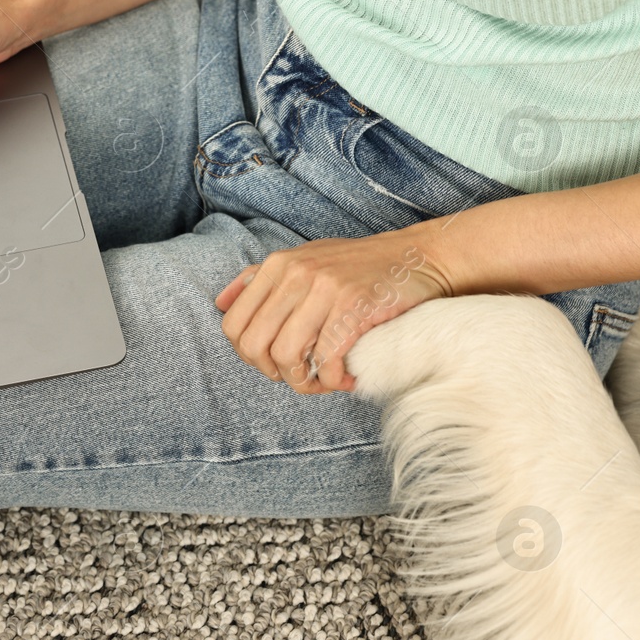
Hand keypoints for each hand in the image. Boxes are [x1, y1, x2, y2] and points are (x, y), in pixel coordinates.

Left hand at [214, 229, 452, 393]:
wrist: (419, 257)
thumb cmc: (358, 267)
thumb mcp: (303, 260)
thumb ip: (260, 279)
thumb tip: (220, 302)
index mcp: (277, 265)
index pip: (233, 325)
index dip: (248, 356)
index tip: (273, 363)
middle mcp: (295, 274)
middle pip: (255, 346)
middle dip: (274, 373)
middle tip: (299, 377)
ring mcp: (324, 290)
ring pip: (287, 356)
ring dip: (304, 382)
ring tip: (322, 382)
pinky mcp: (354, 307)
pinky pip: (327, 360)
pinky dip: (334, 380)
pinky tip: (346, 379)